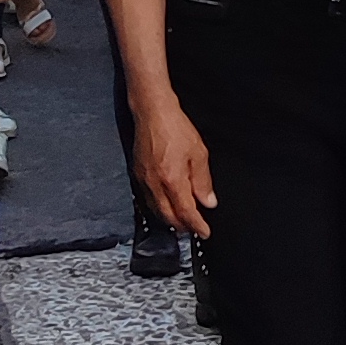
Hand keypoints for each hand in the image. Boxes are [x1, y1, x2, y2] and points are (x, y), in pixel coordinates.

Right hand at [131, 92, 217, 234]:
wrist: (153, 112)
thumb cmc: (175, 128)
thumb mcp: (199, 154)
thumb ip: (203, 182)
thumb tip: (208, 202)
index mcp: (173, 181)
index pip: (186, 213)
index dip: (197, 226)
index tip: (205, 232)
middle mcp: (155, 184)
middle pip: (168, 217)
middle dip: (183, 226)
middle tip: (195, 228)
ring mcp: (143, 181)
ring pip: (156, 211)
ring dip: (170, 219)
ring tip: (183, 220)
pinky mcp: (136, 174)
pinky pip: (147, 199)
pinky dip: (159, 207)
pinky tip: (166, 204)